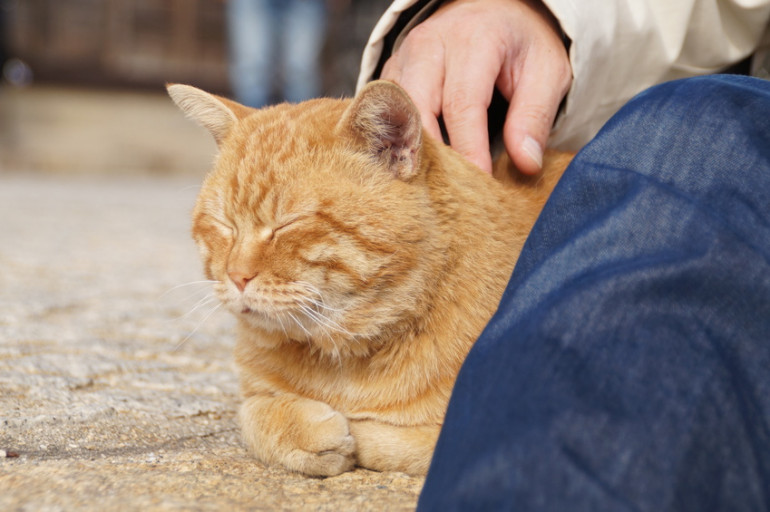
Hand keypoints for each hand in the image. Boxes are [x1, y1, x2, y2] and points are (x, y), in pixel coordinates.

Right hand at [381, 0, 570, 173]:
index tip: (478, 184)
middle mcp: (431, 43)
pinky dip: (396, 139)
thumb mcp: (546, 72)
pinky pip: (386, 111)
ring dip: (407, 150)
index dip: (468, 149)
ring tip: (425, 186)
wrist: (494, 11)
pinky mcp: (392, 71)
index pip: (463, 104)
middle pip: (417, 108)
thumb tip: (525, 164)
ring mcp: (405, 56)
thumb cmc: (521, 44)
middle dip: (429, 155)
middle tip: (444, 194)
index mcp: (474, 39)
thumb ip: (534, 117)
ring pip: (394, 111)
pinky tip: (413, 166)